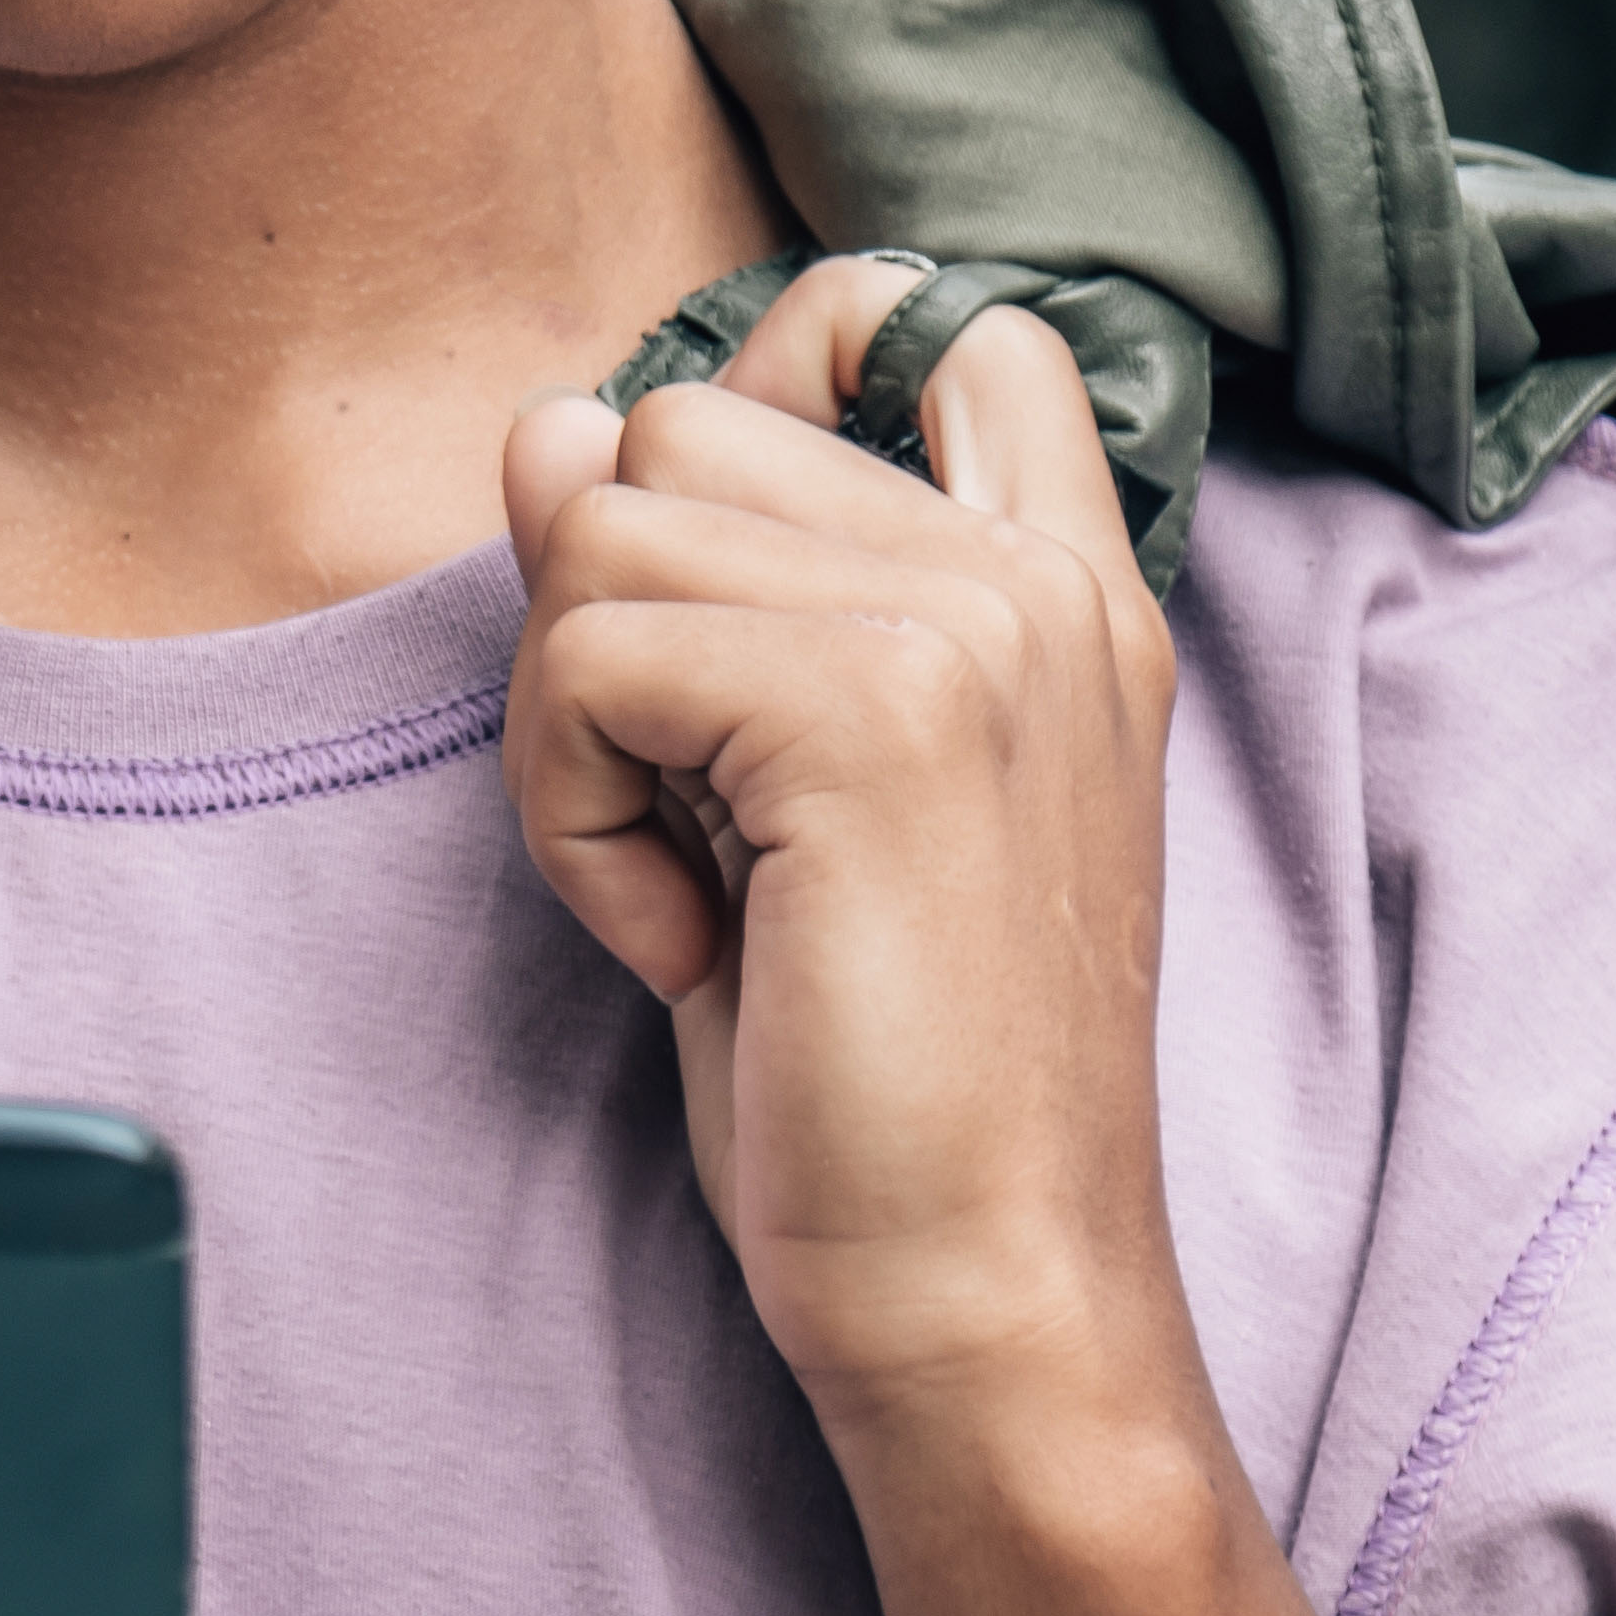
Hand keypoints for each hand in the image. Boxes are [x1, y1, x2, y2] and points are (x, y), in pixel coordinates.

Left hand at [500, 256, 1182, 1413]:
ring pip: (602, 525)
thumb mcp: (780, 792)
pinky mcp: (876, 713)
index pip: (937, 320)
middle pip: (678, 427)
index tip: (722, 588)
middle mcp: (1037, 578)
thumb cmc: (881, 1078)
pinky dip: (569, 817)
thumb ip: (700, 589)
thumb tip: (551, 420)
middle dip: (606, 617)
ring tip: (693, 887)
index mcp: (1064, 588)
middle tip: (693, 821)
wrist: (983, 1295)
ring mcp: (972, 629)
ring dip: (573, 727)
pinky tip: (680, 941)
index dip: (783, 380)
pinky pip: (582, 660)